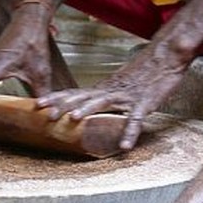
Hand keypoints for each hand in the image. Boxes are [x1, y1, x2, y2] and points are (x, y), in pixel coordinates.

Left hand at [36, 44, 186, 150]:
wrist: (165, 57)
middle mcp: (110, 90)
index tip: (37, 104)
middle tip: (44, 113)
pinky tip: (124, 146)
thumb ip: (104, 96)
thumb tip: (88, 107)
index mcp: (103, 88)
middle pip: (82, 96)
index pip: (75, 92)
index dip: (56, 98)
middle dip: (62, 105)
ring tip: (73, 119)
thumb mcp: (119, 85)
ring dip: (88, 110)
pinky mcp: (144, 103)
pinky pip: (136, 119)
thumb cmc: (143, 73)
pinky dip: (129, 132)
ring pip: (103, 102)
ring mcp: (126, 96)